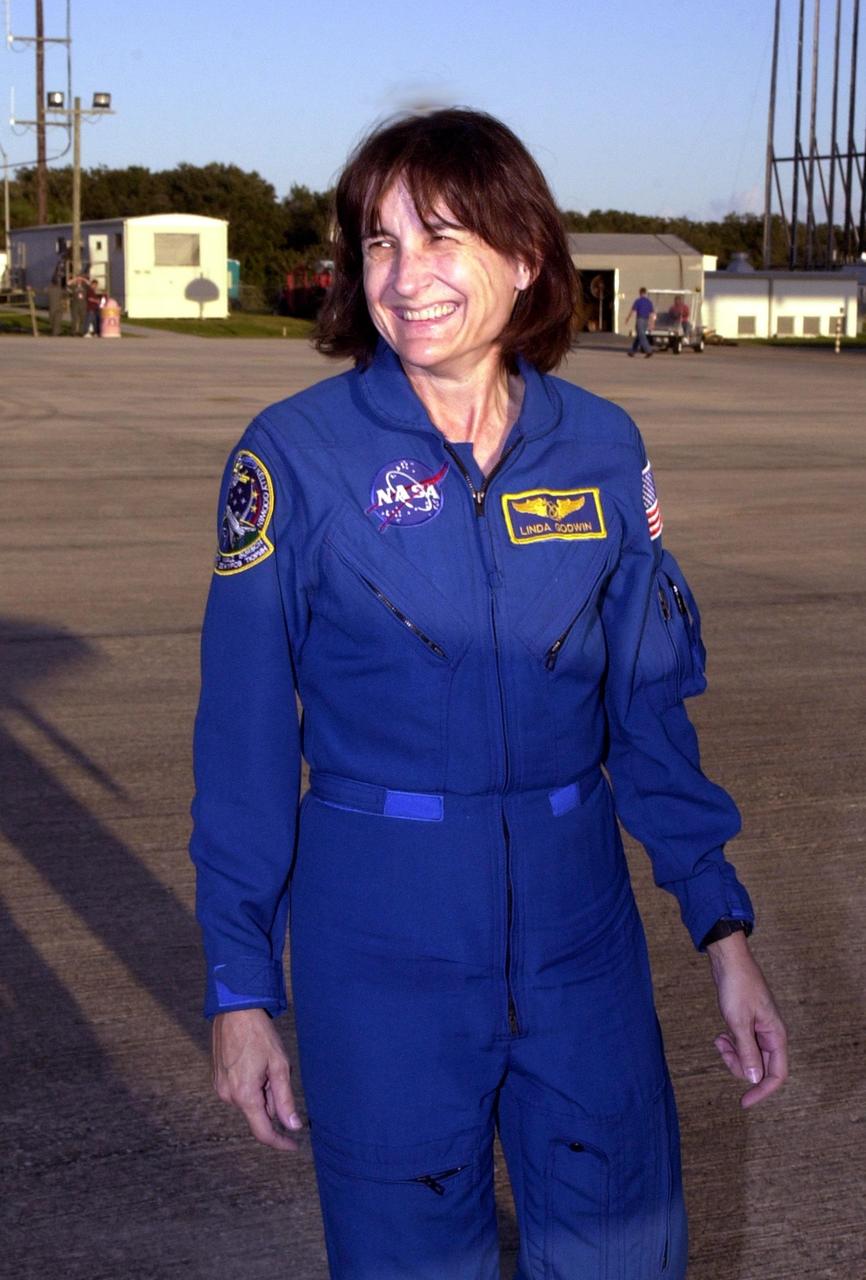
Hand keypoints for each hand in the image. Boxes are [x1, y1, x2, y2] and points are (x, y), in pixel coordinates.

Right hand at [212, 1007, 303, 1150]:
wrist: (235, 1010)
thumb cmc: (259, 1034)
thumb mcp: (279, 1065)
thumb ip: (285, 1099)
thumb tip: (293, 1126)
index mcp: (244, 1095)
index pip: (263, 1132)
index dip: (280, 1142)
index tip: (294, 1145)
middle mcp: (228, 1096)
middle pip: (258, 1114)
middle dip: (273, 1102)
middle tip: (279, 1073)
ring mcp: (220, 1088)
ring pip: (249, 1102)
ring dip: (262, 1092)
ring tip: (266, 1063)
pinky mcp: (218, 1079)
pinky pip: (240, 1092)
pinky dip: (252, 1086)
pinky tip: (256, 1063)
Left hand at [706, 931, 787, 1107]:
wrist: (729, 960)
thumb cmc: (737, 986)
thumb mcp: (738, 1022)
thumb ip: (747, 1052)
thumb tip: (755, 1080)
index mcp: (776, 1035)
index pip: (777, 1074)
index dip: (762, 1091)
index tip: (744, 1103)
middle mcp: (771, 1035)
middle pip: (760, 1067)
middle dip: (739, 1065)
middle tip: (722, 1049)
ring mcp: (759, 1029)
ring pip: (748, 1057)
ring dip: (732, 1054)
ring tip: (719, 1040)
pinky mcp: (747, 1023)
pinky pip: (741, 1045)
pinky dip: (729, 1045)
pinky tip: (720, 1035)